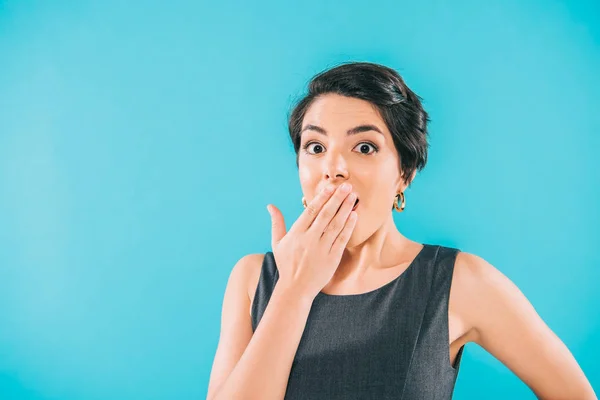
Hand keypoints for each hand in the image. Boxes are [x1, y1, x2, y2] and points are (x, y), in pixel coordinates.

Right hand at [266, 183, 357, 300]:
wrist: (295, 288)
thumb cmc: (286, 264)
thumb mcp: (277, 242)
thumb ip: (276, 222)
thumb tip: (270, 205)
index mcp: (296, 233)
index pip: (311, 211)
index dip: (322, 198)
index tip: (330, 187)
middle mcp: (309, 239)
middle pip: (326, 214)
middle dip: (337, 199)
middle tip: (347, 186)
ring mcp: (322, 248)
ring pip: (336, 225)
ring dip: (345, 209)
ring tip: (352, 197)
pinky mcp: (332, 258)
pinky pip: (342, 239)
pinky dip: (348, 227)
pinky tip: (354, 216)